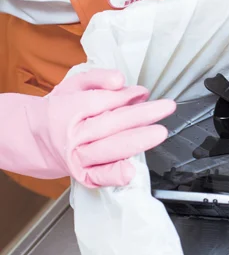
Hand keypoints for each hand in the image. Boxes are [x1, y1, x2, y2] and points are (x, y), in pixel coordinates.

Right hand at [32, 69, 175, 187]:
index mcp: (69, 109)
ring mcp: (77, 157)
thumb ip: (99, 78)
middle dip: (142, 115)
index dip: (126, 96)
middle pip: (111, 124)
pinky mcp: (82, 174)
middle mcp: (74, 135)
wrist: (35, 139)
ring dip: (136, 141)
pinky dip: (113, 175)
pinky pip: (98, 176)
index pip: (102, 101)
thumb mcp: (75, 85)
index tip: (143, 92)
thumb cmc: (62, 108)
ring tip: (159, 133)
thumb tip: (119, 80)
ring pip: (108, 149)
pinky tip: (129, 171)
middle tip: (166, 107)